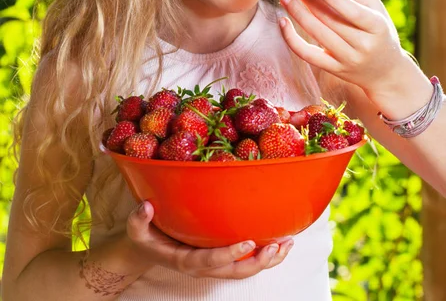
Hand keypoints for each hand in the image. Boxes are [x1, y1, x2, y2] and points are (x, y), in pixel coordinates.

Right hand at [126, 200, 293, 278]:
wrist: (147, 251)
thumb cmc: (145, 236)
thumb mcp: (136, 229)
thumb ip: (138, 219)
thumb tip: (146, 206)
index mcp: (185, 260)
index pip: (210, 261)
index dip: (231, 254)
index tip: (249, 243)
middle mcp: (203, 267)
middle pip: (236, 272)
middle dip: (259, 262)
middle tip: (278, 245)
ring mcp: (213, 266)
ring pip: (245, 271)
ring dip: (268, 260)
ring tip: (288, 244)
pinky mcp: (220, 260)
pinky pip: (245, 264)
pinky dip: (264, 256)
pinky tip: (280, 243)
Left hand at [279, 0, 405, 96]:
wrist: (385, 72)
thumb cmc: (378, 31)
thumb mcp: (374, 8)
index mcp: (377, 27)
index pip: (353, 11)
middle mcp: (363, 46)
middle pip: (331, 20)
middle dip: (310, 0)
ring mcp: (347, 60)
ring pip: (317, 35)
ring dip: (298, 14)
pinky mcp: (333, 69)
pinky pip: (307, 55)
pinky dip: (291, 39)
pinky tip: (283, 22)